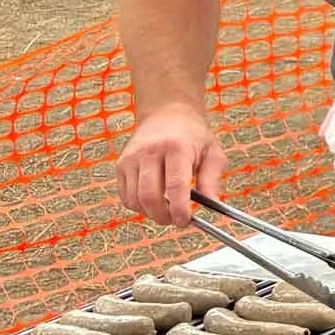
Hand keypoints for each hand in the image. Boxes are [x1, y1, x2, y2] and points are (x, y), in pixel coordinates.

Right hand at [118, 105, 225, 225]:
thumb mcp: (212, 153)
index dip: (180, 209)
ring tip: (167, 210)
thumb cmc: (192, 135)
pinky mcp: (120, 165)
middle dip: (164, 216)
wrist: (167, 114)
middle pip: (150, 196)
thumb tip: (213, 205)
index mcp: (177, 147)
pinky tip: (154, 201)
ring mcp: (131, 158)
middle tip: (177, 219)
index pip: (175, 185)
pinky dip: (138, 206)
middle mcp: (150, 151)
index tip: (186, 220)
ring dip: (151, 213)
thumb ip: (212, 180)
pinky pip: (125, 197)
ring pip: (134, 200)